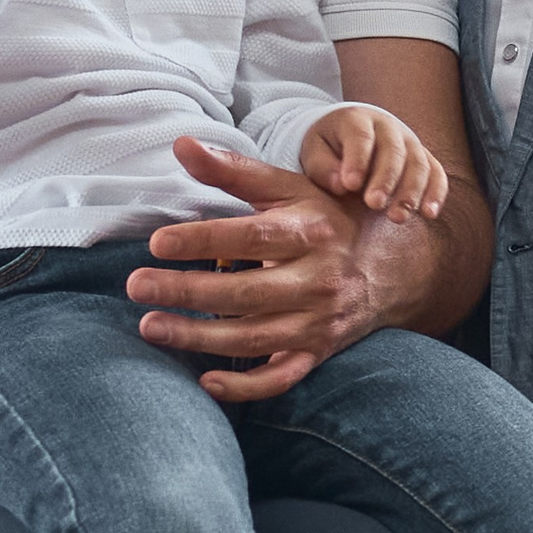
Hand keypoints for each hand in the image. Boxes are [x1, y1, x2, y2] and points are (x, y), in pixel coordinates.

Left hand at [128, 136, 393, 399]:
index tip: (158, 243)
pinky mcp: (316, 352)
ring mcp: (318, 322)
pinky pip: (281, 378)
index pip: (251, 238)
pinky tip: (207, 382)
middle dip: (187, 292)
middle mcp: (318, 280)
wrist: (396, 266)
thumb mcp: (288, 189)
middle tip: (136, 285)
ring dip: (199, 338)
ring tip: (150, 326)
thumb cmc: (327, 220)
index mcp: (310, 233)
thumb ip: (234, 171)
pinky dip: (246, 387)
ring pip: (254, 338)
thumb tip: (181, 145)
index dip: (204, 240)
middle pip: (245, 293)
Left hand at [302, 102, 448, 223]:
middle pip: (393, 150)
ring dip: (411, 191)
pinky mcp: (424, 157)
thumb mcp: (314, 150)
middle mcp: (388, 127)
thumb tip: (340, 186)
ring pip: (418, 163)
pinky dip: (435, 193)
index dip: (357, 160)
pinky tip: (429, 214)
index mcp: (356, 119)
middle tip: (374, 205)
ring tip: (397, 217)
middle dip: (385, 179)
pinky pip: (436, 172)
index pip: (360, 136)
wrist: (351, 135)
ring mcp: (409, 141)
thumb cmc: (329, 146)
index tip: (350, 185)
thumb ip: (322, 167)